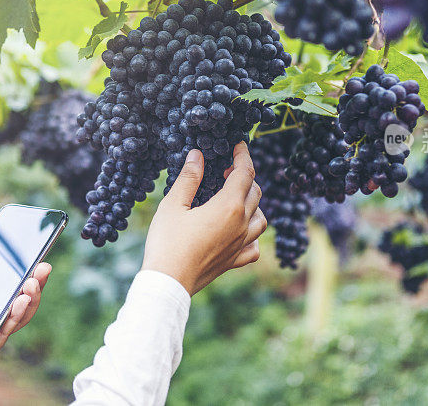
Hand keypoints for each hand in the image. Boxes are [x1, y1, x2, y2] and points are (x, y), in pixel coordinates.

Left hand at [0, 253, 51, 405]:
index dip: (14, 274)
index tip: (28, 258)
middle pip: (13, 302)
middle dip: (32, 285)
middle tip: (42, 268)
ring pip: (14, 318)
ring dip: (28, 300)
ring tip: (33, 283)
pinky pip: (2, 335)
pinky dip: (14, 318)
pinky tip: (19, 303)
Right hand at [143, 142, 266, 294]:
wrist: (168, 282)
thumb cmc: (167, 242)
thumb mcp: (173, 205)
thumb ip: (189, 178)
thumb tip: (198, 155)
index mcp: (229, 206)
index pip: (245, 173)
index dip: (243, 156)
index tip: (238, 145)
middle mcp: (241, 224)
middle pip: (255, 193)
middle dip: (245, 177)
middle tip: (226, 170)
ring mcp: (240, 245)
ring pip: (261, 219)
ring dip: (252, 204)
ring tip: (235, 199)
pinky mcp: (234, 261)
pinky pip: (254, 247)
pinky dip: (252, 235)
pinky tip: (240, 232)